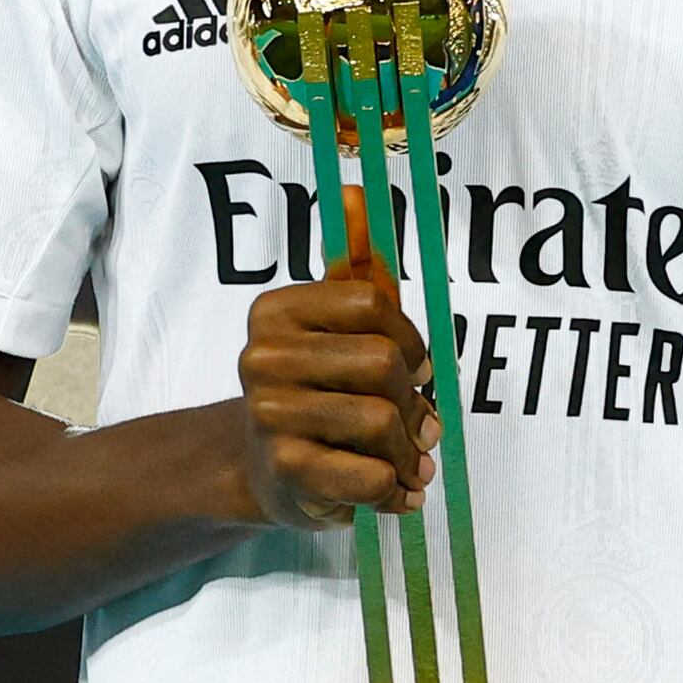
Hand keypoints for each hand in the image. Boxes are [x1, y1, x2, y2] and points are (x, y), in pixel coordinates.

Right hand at [231, 255, 434, 530]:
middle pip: (383, 362)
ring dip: (410, 450)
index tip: (415, 365)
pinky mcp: (287, 470)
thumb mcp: (337, 324)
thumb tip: (358, 191)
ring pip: (383, 421)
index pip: (371, 302)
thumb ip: (355, 262)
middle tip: (420, 424)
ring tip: (408, 460)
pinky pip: (374, 475)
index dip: (410, 339)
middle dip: (415, 399)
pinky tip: (392, 490)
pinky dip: (396, 488)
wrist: (267, 470)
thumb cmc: (319, 388)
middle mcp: (262, 359)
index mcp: (275, 311)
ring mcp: (270, 415)